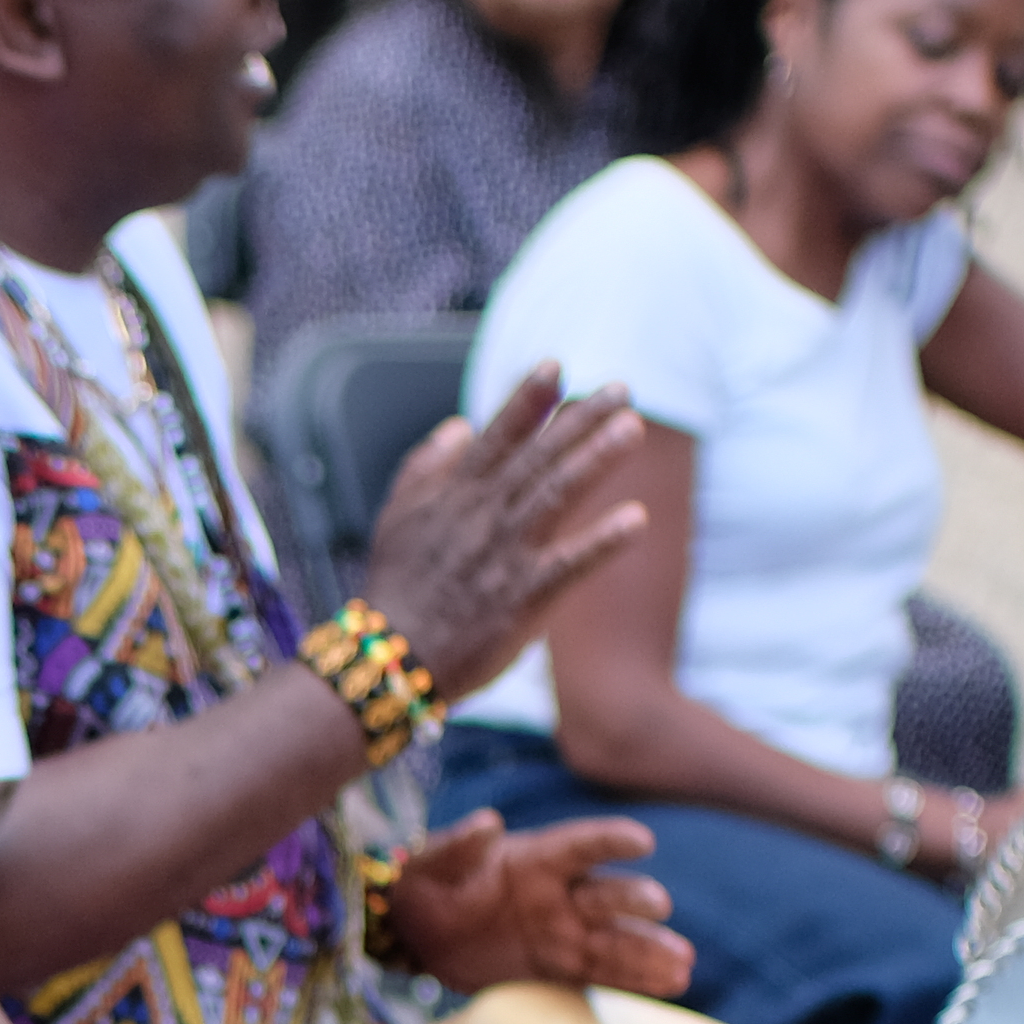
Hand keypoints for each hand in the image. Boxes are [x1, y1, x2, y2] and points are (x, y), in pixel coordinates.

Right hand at [349, 371, 649, 697]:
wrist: (388, 658)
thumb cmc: (396, 588)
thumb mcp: (398, 515)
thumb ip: (428, 465)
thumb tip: (459, 425)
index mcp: (455, 494)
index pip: (497, 436)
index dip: (527, 399)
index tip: (556, 365)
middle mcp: (482, 516)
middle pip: (538, 456)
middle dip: (579, 418)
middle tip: (621, 389)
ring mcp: (504, 555)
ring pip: (554, 495)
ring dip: (594, 459)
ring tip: (630, 429)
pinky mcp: (523, 599)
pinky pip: (569, 565)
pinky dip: (601, 541)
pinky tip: (635, 519)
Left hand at [383, 808, 685, 996]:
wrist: (418, 936)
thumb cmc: (425, 888)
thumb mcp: (428, 865)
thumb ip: (457, 846)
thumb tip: (487, 823)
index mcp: (535, 860)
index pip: (580, 845)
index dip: (610, 841)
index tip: (642, 841)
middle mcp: (560, 894)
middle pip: (606, 895)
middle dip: (633, 900)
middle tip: (659, 905)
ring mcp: (564, 932)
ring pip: (614, 941)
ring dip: (649, 950)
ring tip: (684, 964)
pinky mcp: (558, 967)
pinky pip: (601, 974)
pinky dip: (635, 981)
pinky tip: (672, 984)